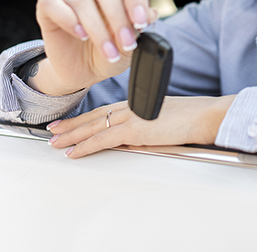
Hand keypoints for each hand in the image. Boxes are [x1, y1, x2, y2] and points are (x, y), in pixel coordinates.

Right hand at [33, 0, 158, 94]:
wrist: (84, 69)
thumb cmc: (111, 47)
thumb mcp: (132, 41)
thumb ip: (141, 25)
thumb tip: (152, 13)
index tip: (141, 22)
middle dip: (118, 17)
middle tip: (126, 43)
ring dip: (97, 28)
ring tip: (109, 51)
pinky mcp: (47, 5)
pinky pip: (51, 2)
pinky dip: (69, 20)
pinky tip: (81, 35)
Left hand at [47, 95, 235, 157]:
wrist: (202, 115)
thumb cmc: (190, 117)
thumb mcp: (162, 119)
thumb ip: (145, 127)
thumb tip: (132, 140)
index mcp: (137, 103)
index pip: (104, 111)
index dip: (85, 117)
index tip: (71, 122)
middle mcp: (130, 107)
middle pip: (94, 116)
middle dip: (72, 125)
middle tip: (53, 130)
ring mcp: (131, 116)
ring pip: (93, 126)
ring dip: (72, 135)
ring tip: (55, 142)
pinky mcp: (134, 129)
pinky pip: (103, 139)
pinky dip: (85, 146)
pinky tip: (73, 152)